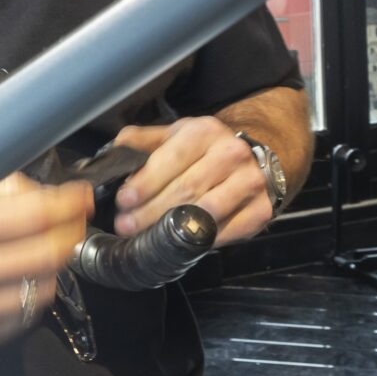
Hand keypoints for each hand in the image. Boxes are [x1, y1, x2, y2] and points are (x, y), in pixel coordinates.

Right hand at [0, 173, 91, 353]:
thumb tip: (45, 194)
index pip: (34, 215)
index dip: (66, 205)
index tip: (78, 197)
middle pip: (48, 253)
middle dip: (69, 233)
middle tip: (73, 221)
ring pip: (44, 285)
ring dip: (53, 264)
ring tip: (41, 247)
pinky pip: (26, 312)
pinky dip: (31, 290)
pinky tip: (17, 275)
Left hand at [109, 117, 271, 245]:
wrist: (254, 159)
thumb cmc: (207, 149)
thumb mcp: (175, 135)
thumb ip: (144, 141)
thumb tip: (115, 150)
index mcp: (205, 132)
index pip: (171, 158)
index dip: (145, 182)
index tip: (125, 200)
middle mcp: (231, 154)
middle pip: (186, 188)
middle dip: (151, 210)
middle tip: (127, 225)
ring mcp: (250, 182)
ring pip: (206, 212)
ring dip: (173, 228)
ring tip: (148, 236)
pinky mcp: (261, 210)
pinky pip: (227, 231)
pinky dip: (202, 240)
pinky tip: (182, 243)